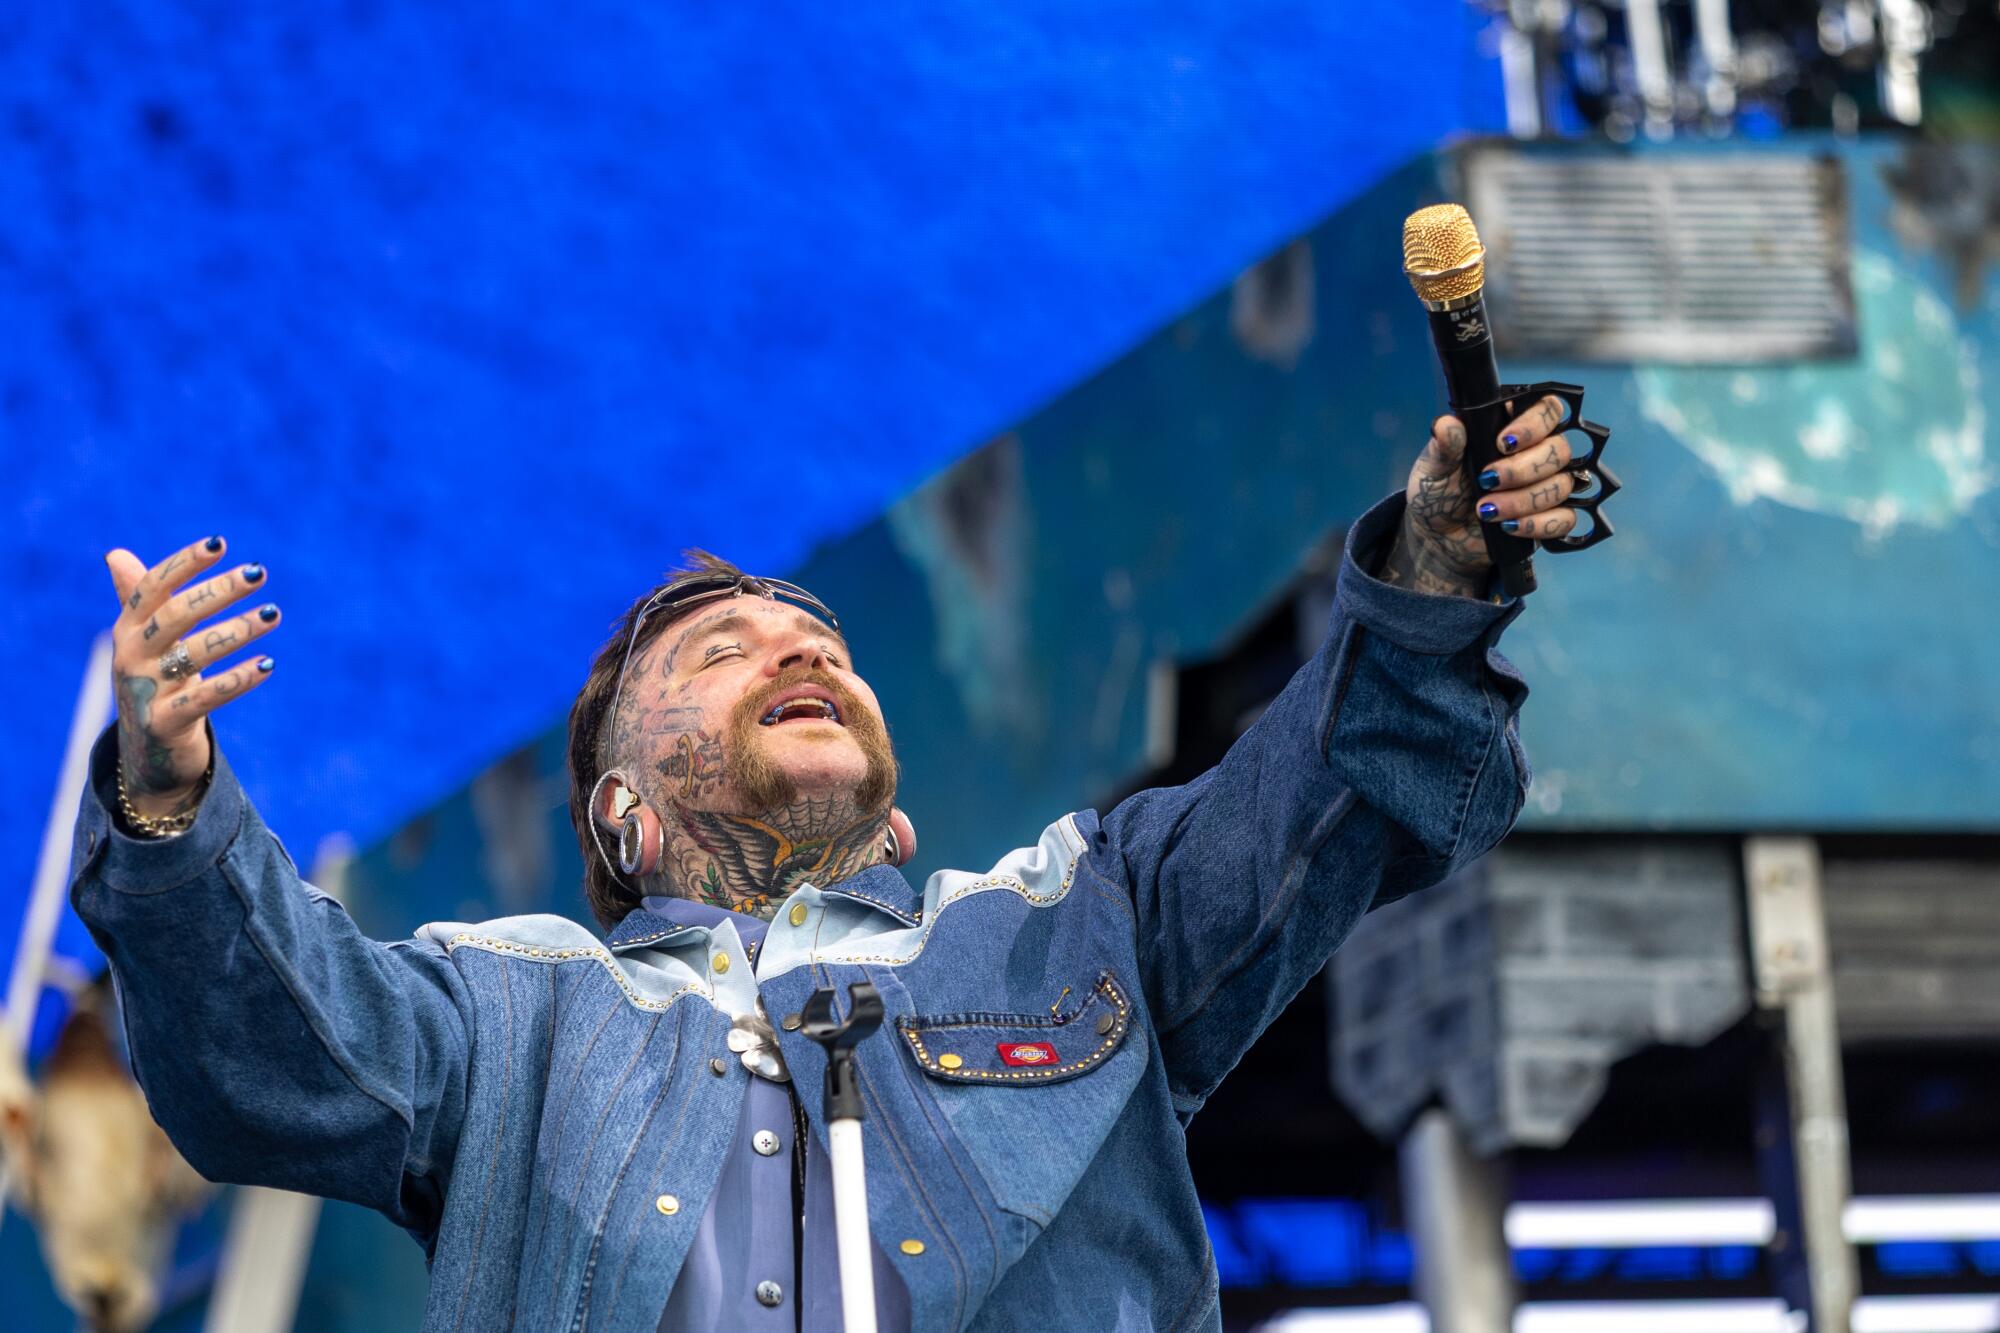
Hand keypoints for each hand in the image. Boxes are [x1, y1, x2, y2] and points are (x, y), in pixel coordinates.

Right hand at [104, 538, 279, 818]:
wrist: (146, 751)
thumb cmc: (154, 682)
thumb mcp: (143, 641)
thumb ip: (136, 599)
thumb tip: (115, 554)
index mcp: (127, 629)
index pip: (152, 588)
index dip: (184, 564)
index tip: (220, 543)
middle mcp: (131, 656)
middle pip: (174, 616)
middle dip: (217, 591)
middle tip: (258, 573)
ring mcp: (145, 691)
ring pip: (193, 655)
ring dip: (237, 631)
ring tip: (273, 614)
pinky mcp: (164, 723)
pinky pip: (205, 698)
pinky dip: (237, 680)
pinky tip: (268, 664)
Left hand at [1381, 395, 1580, 597]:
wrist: (1438, 536)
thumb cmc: (1439, 494)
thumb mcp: (1434, 469)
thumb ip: (1444, 447)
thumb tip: (1447, 424)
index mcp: (1512, 428)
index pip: (1547, 410)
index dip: (1534, 425)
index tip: (1503, 443)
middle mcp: (1536, 453)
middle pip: (1559, 450)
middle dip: (1523, 470)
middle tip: (1487, 481)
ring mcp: (1546, 485)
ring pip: (1562, 485)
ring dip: (1523, 500)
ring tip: (1486, 509)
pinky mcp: (1550, 517)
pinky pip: (1565, 519)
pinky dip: (1537, 525)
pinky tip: (1509, 526)